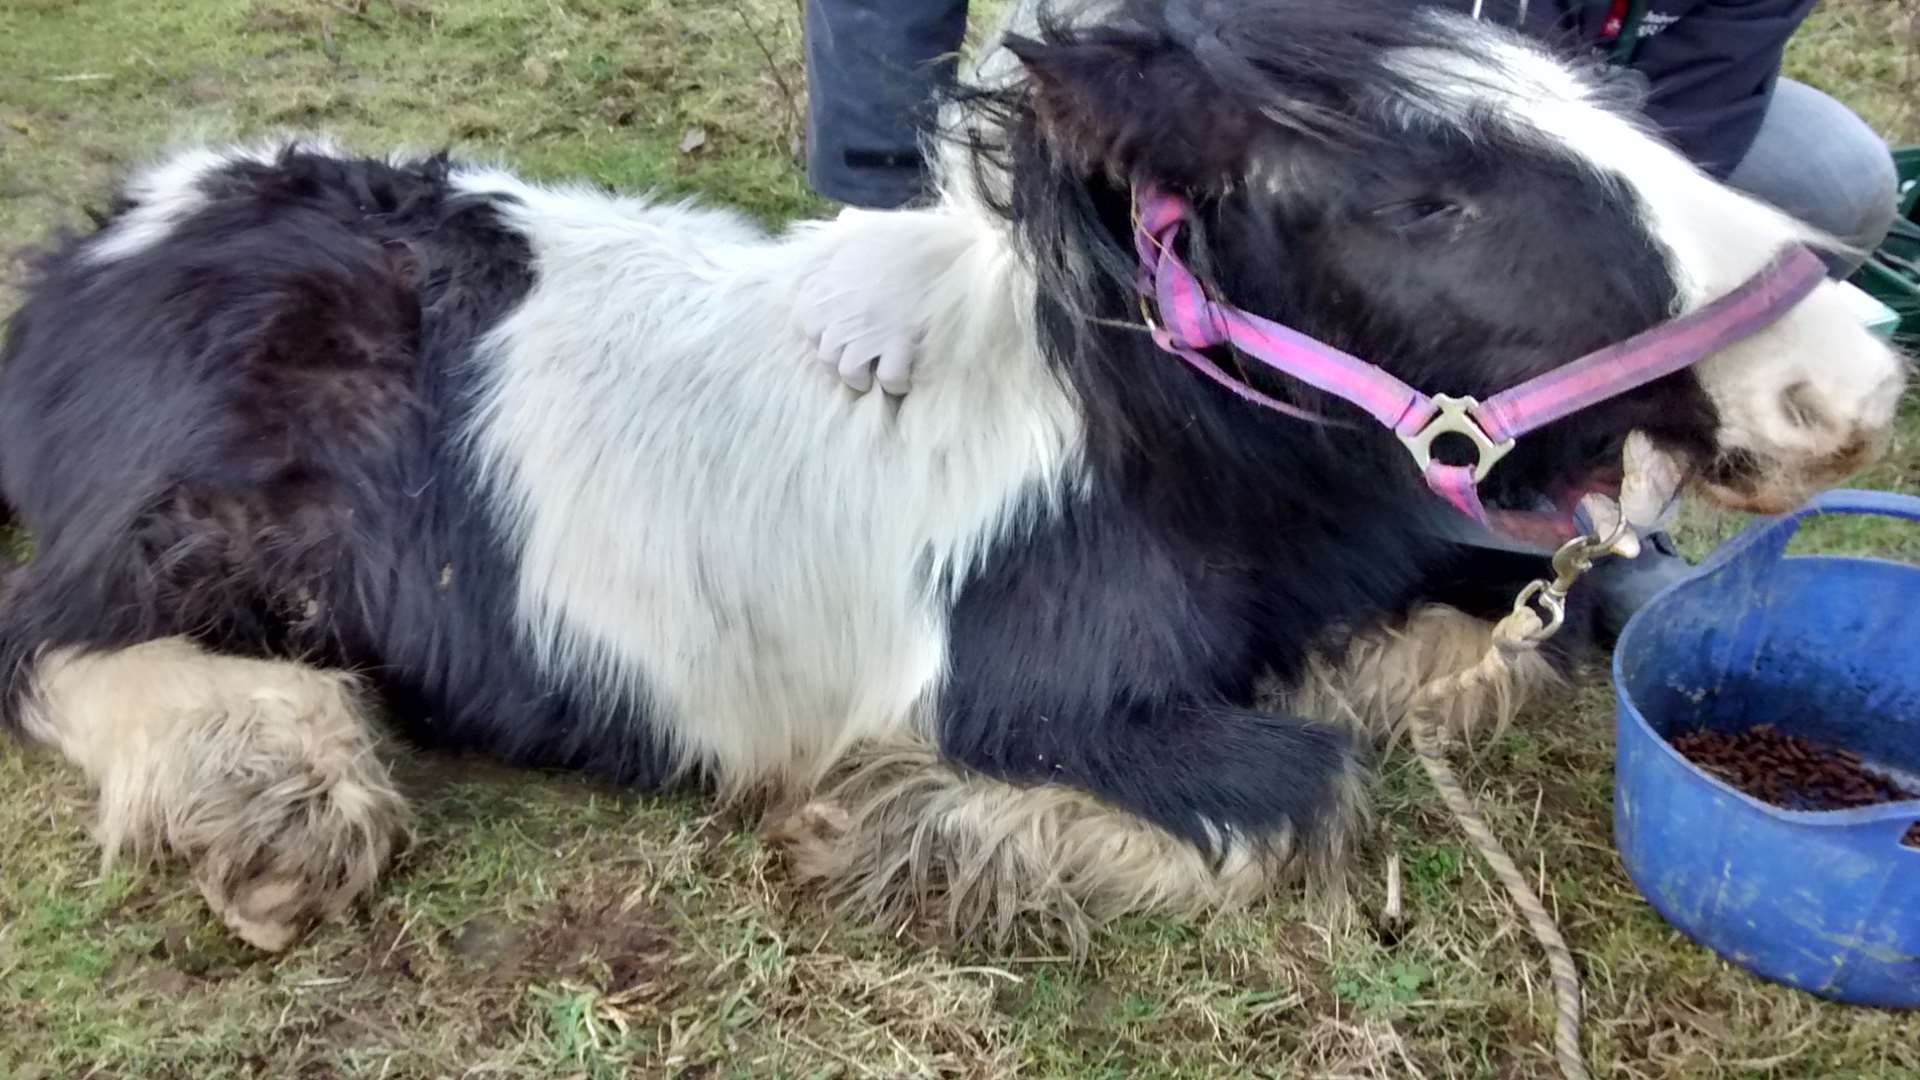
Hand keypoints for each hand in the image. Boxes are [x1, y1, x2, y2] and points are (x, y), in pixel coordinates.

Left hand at [793, 207, 966, 395]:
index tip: (842, 332)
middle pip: (827, 357)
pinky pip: (890, 379)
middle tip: (864, 358)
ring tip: (879, 372)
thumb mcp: (868, 223)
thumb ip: (849, 226)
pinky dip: (898, 383)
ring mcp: (867, 333)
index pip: (807, 328)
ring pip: (851, 374)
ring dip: (865, 377)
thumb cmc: (905, 235)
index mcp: (826, 289)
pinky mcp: (898, 345)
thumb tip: (843, 219)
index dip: (824, 334)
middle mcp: (839, 316)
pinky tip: (907, 373)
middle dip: (843, 361)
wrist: (942, 246)